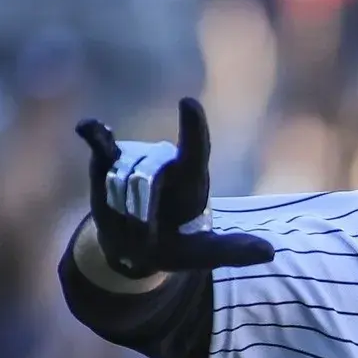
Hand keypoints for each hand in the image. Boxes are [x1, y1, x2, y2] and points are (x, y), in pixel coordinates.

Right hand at [73, 97, 273, 277]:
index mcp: (191, 180)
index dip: (192, 129)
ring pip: (120, 181)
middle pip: (148, 179)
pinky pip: (100, 143)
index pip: (195, 150)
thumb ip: (233, 250)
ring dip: (120, 213)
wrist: (135, 246)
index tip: (188, 103)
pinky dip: (94, 134)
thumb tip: (270, 253)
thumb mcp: (204, 254)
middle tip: (146, 239)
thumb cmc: (176, 246)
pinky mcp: (107, 161)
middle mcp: (165, 162)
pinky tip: (87, 126)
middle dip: (141, 217)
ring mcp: (136, 158)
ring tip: (130, 227)